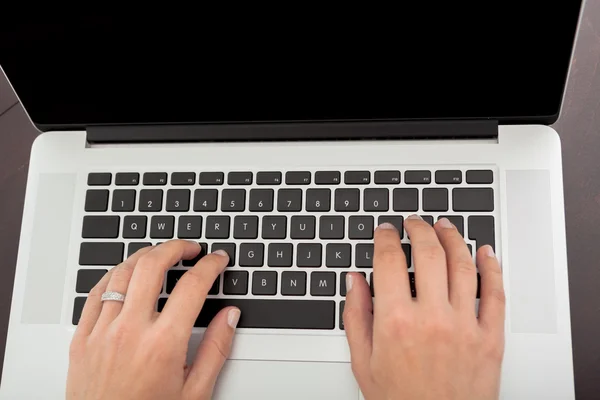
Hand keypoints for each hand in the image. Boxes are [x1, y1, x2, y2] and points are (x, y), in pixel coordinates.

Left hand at [67, 241, 239, 399]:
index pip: (193, 286)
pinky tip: (125, 275)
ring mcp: (102, 333)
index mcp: (163, 344)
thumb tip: (230, 316)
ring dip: (144, 256)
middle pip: (152, 266)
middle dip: (175, 247)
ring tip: (160, 255)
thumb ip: (216, 349)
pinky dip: (113, 276)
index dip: (210, 266)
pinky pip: (95, 293)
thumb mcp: (195, 392)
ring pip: (121, 273)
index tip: (217, 260)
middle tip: (190, 247)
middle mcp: (130, 332)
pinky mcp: (81, 339)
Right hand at [344, 215, 504, 399]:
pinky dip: (492, 268)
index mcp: (395, 322)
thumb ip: (355, 316)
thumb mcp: (362, 362)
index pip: (389, 261)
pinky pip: (495, 294)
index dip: (385, 238)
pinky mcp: (490, 339)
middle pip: (429, 254)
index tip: (385, 231)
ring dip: (454, 238)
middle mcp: (431, 319)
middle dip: (419, 229)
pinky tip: (486, 253)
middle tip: (413, 222)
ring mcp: (464, 327)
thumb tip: (354, 280)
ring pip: (463, 265)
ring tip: (445, 226)